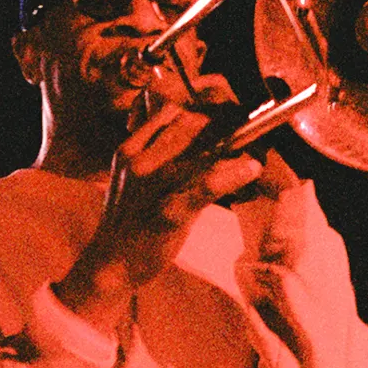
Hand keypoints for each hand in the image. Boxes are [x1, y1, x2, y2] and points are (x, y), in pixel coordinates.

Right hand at [54, 72, 264, 331]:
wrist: (108, 263)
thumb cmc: (127, 217)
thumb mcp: (129, 173)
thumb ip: (149, 143)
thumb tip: (174, 112)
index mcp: (131, 149)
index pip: (171, 109)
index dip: (205, 104)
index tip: (228, 110)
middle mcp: (141, 161)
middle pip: (191, 124)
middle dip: (226, 122)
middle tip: (254, 130)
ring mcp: (155, 187)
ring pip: (200, 150)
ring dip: (236, 144)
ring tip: (258, 148)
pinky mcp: (170, 214)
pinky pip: (204, 187)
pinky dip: (231, 175)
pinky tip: (251, 169)